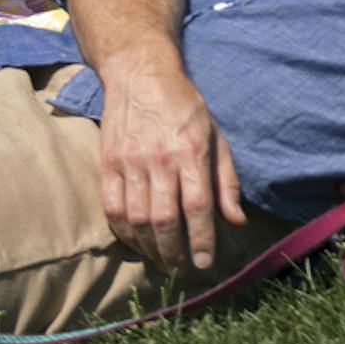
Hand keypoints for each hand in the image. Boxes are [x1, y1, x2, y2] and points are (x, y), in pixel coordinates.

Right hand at [96, 44, 246, 274]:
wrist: (139, 73)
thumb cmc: (184, 106)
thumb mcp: (216, 136)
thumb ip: (226, 180)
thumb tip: (237, 220)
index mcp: (191, 150)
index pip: (197, 205)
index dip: (201, 239)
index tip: (205, 263)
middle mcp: (159, 158)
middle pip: (165, 219)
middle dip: (175, 253)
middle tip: (183, 270)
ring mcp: (130, 161)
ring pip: (138, 219)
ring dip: (151, 249)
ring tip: (163, 262)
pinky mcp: (108, 162)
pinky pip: (112, 207)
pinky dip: (124, 232)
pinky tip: (137, 243)